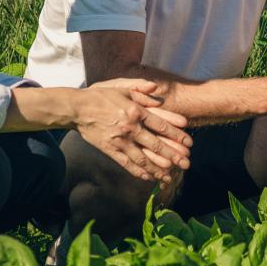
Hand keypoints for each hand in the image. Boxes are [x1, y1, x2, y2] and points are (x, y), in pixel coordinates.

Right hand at [75, 80, 191, 182]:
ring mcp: (120, 141)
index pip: (161, 125)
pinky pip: (127, 164)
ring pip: (143, 158)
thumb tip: (157, 89)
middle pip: (156, 145)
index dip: (176, 134)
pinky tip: (148, 177)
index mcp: (135, 111)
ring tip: (170, 176)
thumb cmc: (101, 96)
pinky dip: (139, 172)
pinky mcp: (110, 150)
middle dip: (173, 156)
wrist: (77, 108)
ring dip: (158, 169)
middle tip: (186, 164)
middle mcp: (130, 128)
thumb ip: (141, 89)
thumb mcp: (122, 87)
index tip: (189, 142)